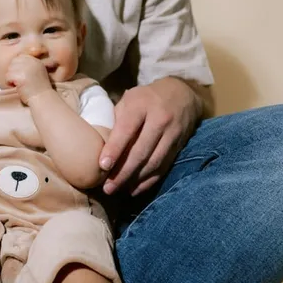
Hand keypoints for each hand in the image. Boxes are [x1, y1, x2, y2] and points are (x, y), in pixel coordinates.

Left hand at [5, 55, 51, 103]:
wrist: (42, 99)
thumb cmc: (39, 88)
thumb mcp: (38, 71)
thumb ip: (29, 65)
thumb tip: (14, 62)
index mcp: (35, 60)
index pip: (19, 57)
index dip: (18, 67)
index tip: (22, 76)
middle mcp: (31, 62)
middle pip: (13, 62)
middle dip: (14, 71)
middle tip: (20, 81)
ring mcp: (26, 69)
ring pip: (10, 69)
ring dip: (11, 78)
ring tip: (19, 84)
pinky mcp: (20, 76)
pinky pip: (8, 76)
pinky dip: (9, 83)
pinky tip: (17, 87)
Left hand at [99, 78, 202, 195]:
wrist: (182, 93)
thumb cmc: (146, 98)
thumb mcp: (129, 100)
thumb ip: (116, 119)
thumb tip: (100, 146)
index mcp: (141, 105)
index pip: (127, 130)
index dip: (115, 149)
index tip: (103, 166)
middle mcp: (159, 119)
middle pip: (141, 151)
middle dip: (123, 172)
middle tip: (108, 187)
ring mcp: (172, 133)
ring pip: (153, 162)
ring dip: (135, 179)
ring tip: (118, 190)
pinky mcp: (179, 145)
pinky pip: (164, 167)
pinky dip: (149, 180)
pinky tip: (135, 189)